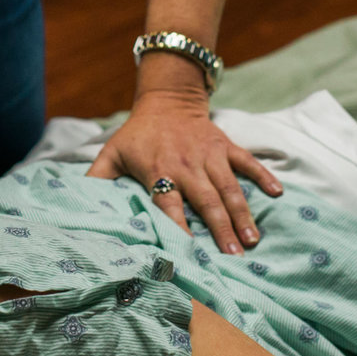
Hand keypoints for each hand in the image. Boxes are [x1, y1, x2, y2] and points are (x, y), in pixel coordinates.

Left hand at [87, 85, 280, 255]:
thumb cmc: (137, 135)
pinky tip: (278, 192)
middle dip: (220, 228)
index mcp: (159, 170)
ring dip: (242, 213)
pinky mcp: (225, 146)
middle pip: (206, 201)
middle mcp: (187, 164)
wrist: (166, 100)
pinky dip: (263, 175)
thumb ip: (97, 180)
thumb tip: (78, 207)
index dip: (178, 226)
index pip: (168, 203)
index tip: (188, 251)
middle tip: (233, 256)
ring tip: (252, 240)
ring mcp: (209, 154)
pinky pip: (248, 161)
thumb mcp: (111, 154)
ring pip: (229, 187)